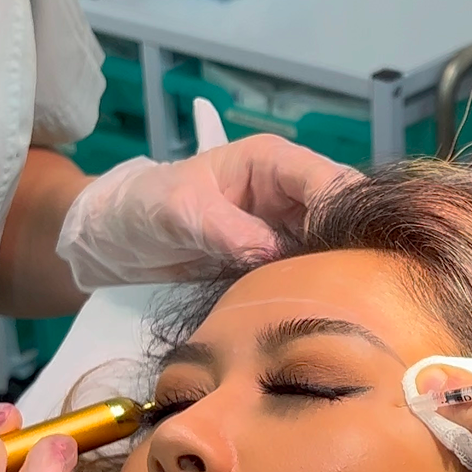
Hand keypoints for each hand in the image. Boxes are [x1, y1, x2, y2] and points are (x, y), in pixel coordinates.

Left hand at [57, 136, 358, 288]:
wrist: (119, 240)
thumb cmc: (143, 207)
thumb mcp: (179, 211)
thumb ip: (227, 230)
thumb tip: (274, 254)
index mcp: (272, 161)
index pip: (329, 180)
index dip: (341, 216)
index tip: (338, 258)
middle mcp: (290, 191)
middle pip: (344, 214)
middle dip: (352, 246)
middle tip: (350, 288)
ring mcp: (288, 227)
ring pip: (336, 246)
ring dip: (339, 272)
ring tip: (340, 304)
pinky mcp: (281, 259)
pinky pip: (314, 271)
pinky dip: (320, 289)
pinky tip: (321, 310)